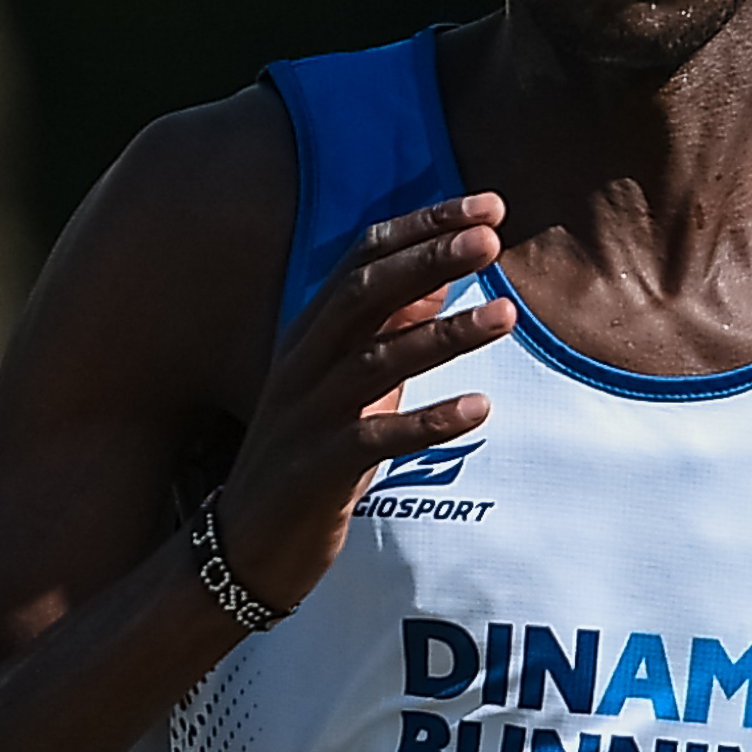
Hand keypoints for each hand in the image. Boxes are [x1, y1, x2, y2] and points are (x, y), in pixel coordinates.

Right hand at [215, 198, 517, 613]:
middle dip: (428, 260)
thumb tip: (437, 281)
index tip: (487, 206)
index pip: (364, 259)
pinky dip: (428, 421)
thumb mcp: (350, 386)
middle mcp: (302, 363)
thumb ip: (388, 334)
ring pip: (375, 360)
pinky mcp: (316, 470)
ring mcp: (306, 416)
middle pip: (364, 294)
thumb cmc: (308, 457)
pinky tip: (479, 408)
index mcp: (309, 334)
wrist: (245, 546)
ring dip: (443, 335)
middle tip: (491, 239)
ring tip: (506, 315)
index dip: (423, 227)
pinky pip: (375, 438)